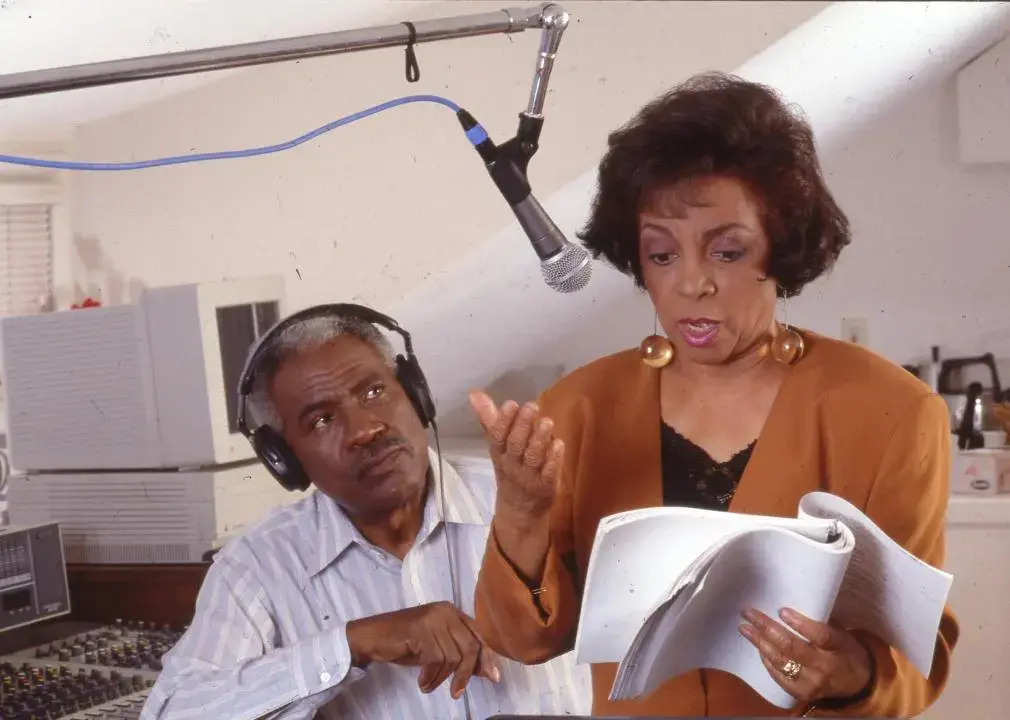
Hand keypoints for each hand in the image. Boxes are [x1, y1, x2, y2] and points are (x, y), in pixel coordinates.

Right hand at [346, 602, 501, 697]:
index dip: (487, 657)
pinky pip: (436, 660)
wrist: (371, 637)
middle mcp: (445, 611)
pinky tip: (422, 682)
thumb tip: (489, 671)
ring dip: (441, 678)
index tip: (493, 677)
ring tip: (428, 684)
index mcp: (452, 611)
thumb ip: (461, 655)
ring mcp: (433, 618)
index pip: (479, 634)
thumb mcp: (437, 650)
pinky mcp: (421, 630)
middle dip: (466, 673)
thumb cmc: (404, 643)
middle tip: (456, 692)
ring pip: (453, 656)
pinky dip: (430, 676)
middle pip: (470, 646)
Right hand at [468, 390, 563, 523]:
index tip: (511, 403)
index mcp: (499, 454)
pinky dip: (553, 459)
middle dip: (522, 425)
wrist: (519, 510)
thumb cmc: (509, 469)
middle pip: (515, 445)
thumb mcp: (497, 447)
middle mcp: (512, 465)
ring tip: (547, 421)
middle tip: (531, 406)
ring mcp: (529, 477)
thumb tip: (474, 394)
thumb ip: (489, 419)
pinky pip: (549, 473)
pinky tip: (559, 444)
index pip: (497, 437)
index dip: (503, 421)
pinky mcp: (546, 486)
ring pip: (532, 458)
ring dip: (539, 439)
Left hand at [739, 607, 872, 703]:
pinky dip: (766, 660)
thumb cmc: (846, 650)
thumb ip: (820, 622)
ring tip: (744, 628)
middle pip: (791, 646)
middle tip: (748, 613)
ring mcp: (811, 682)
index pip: (820, 635)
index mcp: (838, 647)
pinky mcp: (801, 693)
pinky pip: (778, 675)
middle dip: (766, 628)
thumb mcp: (841, 633)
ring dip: (759, 642)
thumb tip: (789, 605)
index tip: (781, 610)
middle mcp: (824, 666)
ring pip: (780, 661)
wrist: (858, 684)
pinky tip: (758, 646)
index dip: (800, 623)